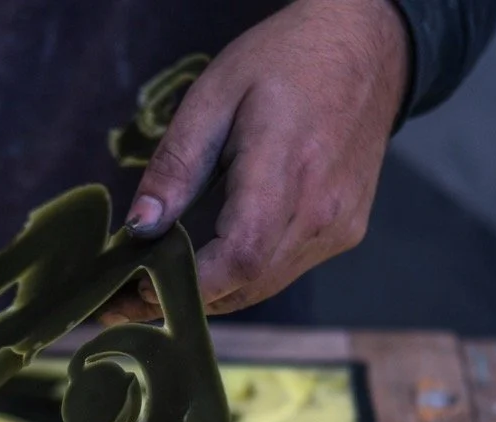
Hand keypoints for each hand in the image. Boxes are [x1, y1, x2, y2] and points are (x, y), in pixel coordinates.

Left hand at [101, 0, 409, 320]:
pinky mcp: (346, 231)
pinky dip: (244, 276)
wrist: (366, 47)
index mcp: (287, 168)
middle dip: (186, 299)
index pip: (241, 256)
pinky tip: (212, 262)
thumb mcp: (213, 96)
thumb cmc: (283, 61)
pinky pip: (286, 270)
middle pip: (248, 284)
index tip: (140, 285)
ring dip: (214, 293)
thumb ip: (176, 166)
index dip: (190, 284)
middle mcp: (322, 210)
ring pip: (265, 286)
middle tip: (130, 297)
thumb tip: (139, 229)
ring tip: (161, 284)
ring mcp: (339, 226)